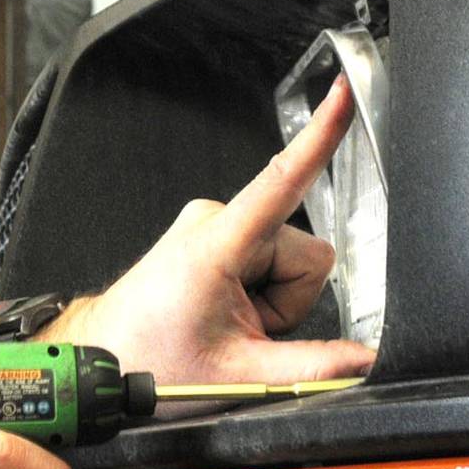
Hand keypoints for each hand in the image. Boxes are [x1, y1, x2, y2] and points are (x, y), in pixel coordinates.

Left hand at [53, 73, 376, 388]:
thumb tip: (363, 362)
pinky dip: (261, 295)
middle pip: (305, 255)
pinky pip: (269, 262)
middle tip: (246, 332)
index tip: (344, 93)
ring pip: (290, 262)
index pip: (283, 179)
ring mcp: (214, 224)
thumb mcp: (237, 375)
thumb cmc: (150, 358)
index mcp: (219, 242)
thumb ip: (311, 369)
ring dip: (274, 301)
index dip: (321, 135)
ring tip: (231, 324)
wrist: (105, 358)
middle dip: (288, 302)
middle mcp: (217, 219)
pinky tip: (228, 313)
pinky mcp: (215, 234)